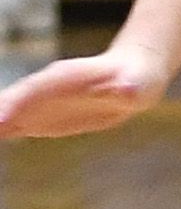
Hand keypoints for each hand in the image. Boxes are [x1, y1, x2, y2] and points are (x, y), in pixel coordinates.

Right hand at [0, 41, 170, 139]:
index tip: (0, 120)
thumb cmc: (137, 80)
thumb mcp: (139, 85)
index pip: (36, 90)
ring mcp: (42, 103)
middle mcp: (47, 88)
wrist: (131, 78)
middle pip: (13, 100)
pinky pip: (17, 124)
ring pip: (10, 113)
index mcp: (66, 77)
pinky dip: (3, 130)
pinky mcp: (44, 117)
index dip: (16, 104)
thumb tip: (128, 91)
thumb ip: (130, 88)